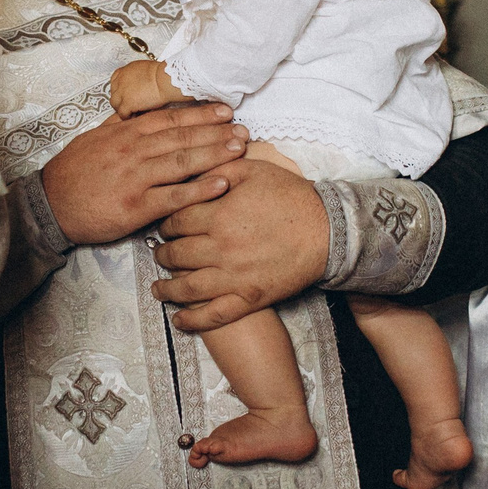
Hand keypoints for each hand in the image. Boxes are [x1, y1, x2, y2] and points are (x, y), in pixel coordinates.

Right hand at [40, 102, 246, 246]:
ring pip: (183, 162)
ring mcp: (136, 178)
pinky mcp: (137, 206)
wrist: (51, 205)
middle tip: (243, 129)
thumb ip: (118, 125)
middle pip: (182, 137)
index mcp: (125, 133)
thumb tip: (134, 110)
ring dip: (214, 154)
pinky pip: (175, 196)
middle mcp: (134, 151)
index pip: (169, 119)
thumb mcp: (94, 139)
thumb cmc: (73, 173)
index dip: (200, 114)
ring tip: (240, 149)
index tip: (224, 111)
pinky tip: (223, 184)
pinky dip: (200, 190)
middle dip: (216, 131)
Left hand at [108, 59, 172, 119]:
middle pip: (114, 92)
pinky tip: (133, 116)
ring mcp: (122, 92)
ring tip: (130, 112)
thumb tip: (141, 83)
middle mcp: (121, 80)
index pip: (115, 80)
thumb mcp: (146, 69)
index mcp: (126, 71)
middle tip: (127, 104)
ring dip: (121, 108)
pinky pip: (122, 113)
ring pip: (115, 103)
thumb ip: (139, 76)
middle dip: (119, 99)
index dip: (119, 88)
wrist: (166, 80)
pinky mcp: (127, 103)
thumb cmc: (164, 74)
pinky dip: (127, 116)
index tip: (123, 93)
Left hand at [152, 159, 329, 330]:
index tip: (165, 226)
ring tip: (158, 288)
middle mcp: (220, 249)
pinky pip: (214, 315)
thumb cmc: (292, 197)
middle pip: (176, 255)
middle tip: (160, 253)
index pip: (176, 221)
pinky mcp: (249, 298)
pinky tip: (179, 320)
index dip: (166, 223)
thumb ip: (218, 168)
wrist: (329, 231)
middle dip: (163, 254)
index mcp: (218, 216)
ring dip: (167, 289)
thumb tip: (192, 171)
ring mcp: (234, 278)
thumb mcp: (253, 170)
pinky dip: (193, 320)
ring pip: (187, 288)